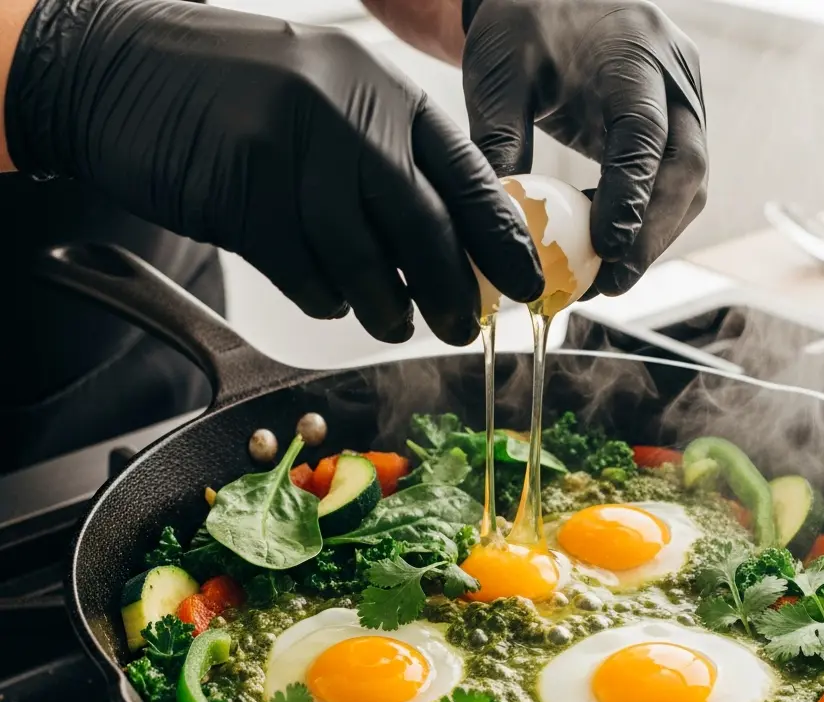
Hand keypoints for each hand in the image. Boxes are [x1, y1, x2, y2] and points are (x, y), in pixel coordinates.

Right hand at [6, 0, 542, 342]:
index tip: (525, 285)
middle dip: (454, 291)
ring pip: (366, 261)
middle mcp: (345, 114)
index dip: (500, 239)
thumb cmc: (237, 97)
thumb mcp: (328, 104)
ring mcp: (293, 152)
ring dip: (388, 307)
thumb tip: (449, 248)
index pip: (465, 174)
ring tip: (395, 324)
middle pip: (424, 226)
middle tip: (465, 329)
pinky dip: (325, 299)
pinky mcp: (243, 196)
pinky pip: (306, 274)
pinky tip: (328, 296)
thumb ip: (388, 163)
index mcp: (379, 90)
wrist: (118, 69)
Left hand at [462, 0, 707, 296]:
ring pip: (688, 185)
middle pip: (686, 169)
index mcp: (633, 54)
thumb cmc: (521, 24)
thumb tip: (501, 224)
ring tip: (605, 278)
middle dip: (652, 234)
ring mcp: (683, 102)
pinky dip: (646, 220)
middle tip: (612, 283)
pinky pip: (674, 184)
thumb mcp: (499, 74)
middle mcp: (674, 79)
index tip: (607, 248)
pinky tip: (606, 245)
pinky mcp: (677, 125)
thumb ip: (500, 140)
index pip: (645, 136)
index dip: (631, 197)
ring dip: (653, 237)